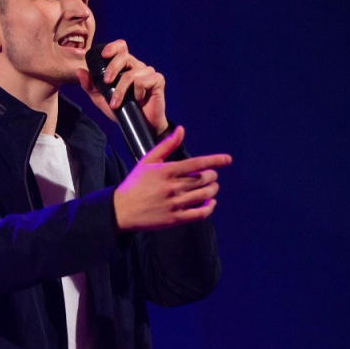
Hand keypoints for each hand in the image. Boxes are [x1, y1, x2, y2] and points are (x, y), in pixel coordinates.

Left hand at [77, 39, 167, 134]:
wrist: (141, 126)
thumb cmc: (123, 110)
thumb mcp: (101, 99)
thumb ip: (90, 86)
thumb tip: (79, 71)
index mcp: (125, 66)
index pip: (120, 47)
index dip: (113, 47)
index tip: (104, 55)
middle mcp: (137, 66)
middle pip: (124, 56)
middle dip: (112, 68)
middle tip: (106, 82)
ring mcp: (148, 72)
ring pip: (131, 74)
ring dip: (121, 90)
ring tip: (116, 104)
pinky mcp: (158, 80)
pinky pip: (142, 81)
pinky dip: (137, 93)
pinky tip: (138, 100)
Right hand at [113, 126, 231, 231]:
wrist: (121, 210)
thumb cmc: (135, 183)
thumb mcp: (148, 161)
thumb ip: (167, 145)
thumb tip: (181, 129)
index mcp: (167, 171)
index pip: (197, 163)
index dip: (216, 160)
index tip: (228, 159)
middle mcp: (172, 187)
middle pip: (204, 179)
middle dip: (213, 176)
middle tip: (212, 176)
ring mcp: (174, 204)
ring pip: (205, 195)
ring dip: (213, 190)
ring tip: (212, 187)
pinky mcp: (175, 218)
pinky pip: (200, 213)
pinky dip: (209, 208)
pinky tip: (210, 203)